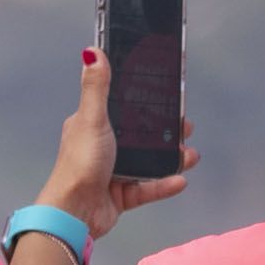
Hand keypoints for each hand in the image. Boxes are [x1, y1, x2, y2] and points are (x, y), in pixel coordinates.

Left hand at [40, 47, 198, 236]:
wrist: (73, 213)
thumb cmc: (79, 164)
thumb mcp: (91, 119)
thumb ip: (96, 88)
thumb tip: (92, 50)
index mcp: (91, 126)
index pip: (123, 107)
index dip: (146, 102)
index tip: (170, 96)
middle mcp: (102, 147)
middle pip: (140, 136)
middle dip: (166, 132)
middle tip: (187, 126)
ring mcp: (112, 173)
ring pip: (148, 162)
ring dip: (171, 159)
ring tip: (190, 155)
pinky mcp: (119, 196)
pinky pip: (147, 188)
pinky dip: (164, 184)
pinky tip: (180, 180)